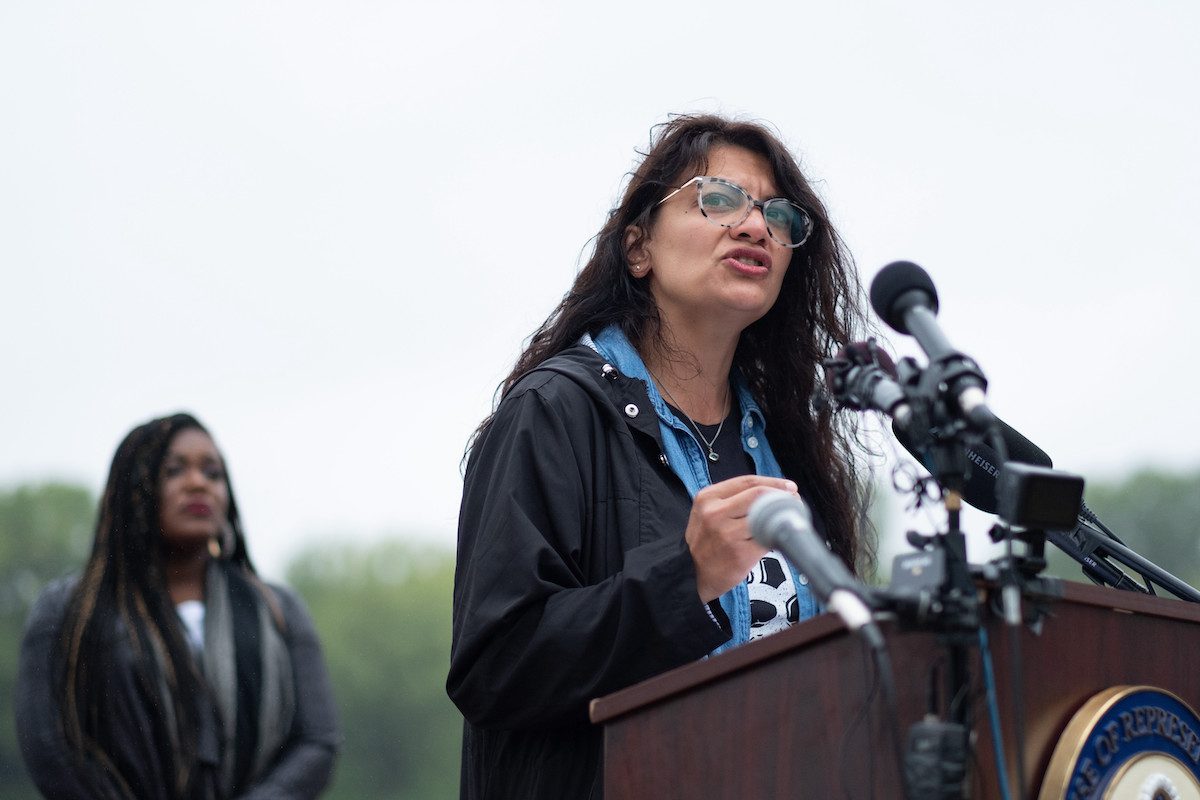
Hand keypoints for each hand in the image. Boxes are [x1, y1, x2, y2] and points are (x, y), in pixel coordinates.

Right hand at [684, 475, 799, 602]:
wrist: (691, 573)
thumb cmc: (705, 541)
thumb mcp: (706, 512)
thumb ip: (731, 500)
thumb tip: (770, 492)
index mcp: (708, 498)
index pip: (747, 482)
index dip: (773, 482)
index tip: (789, 487)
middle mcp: (715, 513)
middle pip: (759, 496)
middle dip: (782, 497)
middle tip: (793, 502)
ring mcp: (727, 534)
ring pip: (765, 517)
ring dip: (781, 518)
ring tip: (786, 521)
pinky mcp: (740, 554)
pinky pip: (766, 540)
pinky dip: (774, 539)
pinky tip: (774, 540)